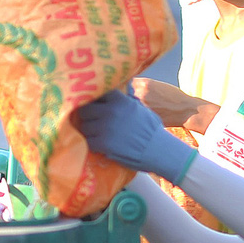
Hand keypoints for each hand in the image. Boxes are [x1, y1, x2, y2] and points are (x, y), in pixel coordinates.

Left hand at [76, 87, 198, 180]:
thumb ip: (124, 101)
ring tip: (94, 136)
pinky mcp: (104, 144)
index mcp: (120, 100)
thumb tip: (117, 92)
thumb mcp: (139, 108)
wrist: (159, 150)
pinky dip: (91, 145)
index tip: (91, 104)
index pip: (97, 93)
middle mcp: (111, 111)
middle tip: (90, 123)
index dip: (92, 99)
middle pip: (85, 110)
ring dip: (88, 132)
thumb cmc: (152, 130)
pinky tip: (98, 146)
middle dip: (87, 117)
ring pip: (84, 127)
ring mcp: (106, 127)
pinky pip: (88, 142)